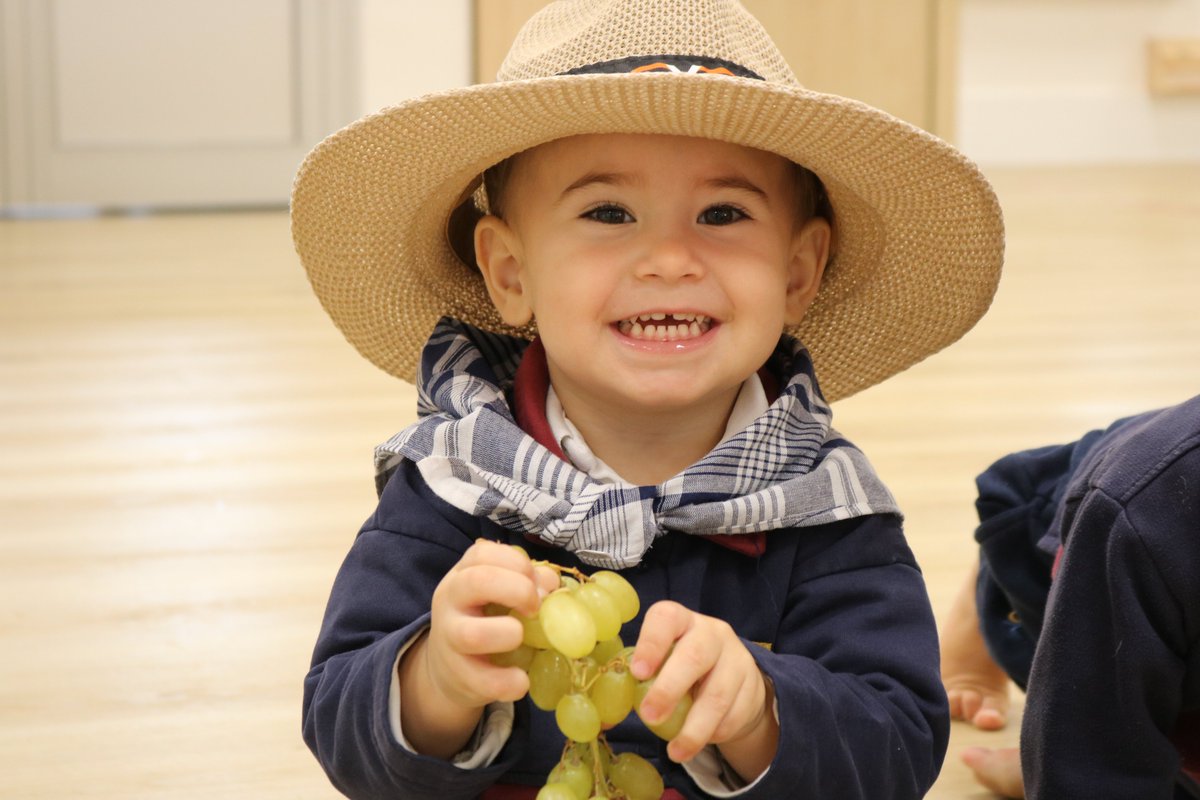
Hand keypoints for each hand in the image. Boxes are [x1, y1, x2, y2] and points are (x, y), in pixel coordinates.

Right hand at [420, 540, 558, 708]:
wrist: (450, 668)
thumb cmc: (484, 620)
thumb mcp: (498, 594)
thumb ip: (526, 582)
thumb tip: (552, 584)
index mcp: (463, 574)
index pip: (482, 553)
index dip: (517, 564)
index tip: (538, 584)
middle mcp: (450, 601)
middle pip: (477, 581)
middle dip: (517, 590)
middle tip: (535, 608)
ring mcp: (449, 639)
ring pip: (472, 634)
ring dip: (507, 634)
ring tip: (520, 639)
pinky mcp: (458, 676)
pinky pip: (482, 680)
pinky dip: (508, 682)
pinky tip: (521, 680)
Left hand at [631, 601, 775, 766]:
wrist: (733, 676)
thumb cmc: (681, 667)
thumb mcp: (662, 663)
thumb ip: (639, 681)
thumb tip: (604, 720)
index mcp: (680, 620)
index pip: (666, 618)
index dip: (651, 643)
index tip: (637, 672)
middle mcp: (711, 632)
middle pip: (695, 655)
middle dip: (669, 689)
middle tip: (649, 717)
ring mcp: (736, 658)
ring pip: (717, 694)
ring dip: (694, 728)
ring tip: (675, 752)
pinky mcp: (753, 686)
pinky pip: (733, 714)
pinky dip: (714, 734)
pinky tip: (698, 744)